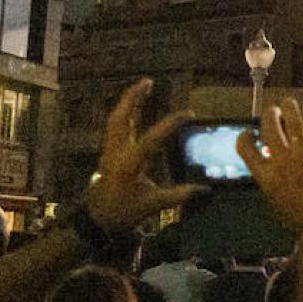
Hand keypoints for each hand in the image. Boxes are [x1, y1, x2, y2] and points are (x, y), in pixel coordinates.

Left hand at [84, 79, 201, 232]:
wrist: (96, 220)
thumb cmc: (123, 212)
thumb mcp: (153, 205)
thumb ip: (179, 195)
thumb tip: (206, 189)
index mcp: (130, 163)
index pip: (152, 138)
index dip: (171, 124)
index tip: (188, 114)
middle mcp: (117, 152)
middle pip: (121, 117)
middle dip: (134, 98)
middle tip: (148, 81)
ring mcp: (109, 150)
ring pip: (115, 118)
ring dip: (128, 101)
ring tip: (143, 87)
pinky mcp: (108, 152)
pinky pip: (115, 125)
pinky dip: (125, 112)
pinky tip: (134, 107)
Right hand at [237, 95, 302, 235]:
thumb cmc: (301, 221)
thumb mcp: (276, 203)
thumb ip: (272, 184)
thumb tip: (270, 173)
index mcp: (265, 175)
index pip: (246, 147)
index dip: (246, 136)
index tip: (250, 132)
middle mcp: (280, 161)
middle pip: (269, 126)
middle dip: (270, 115)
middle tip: (274, 111)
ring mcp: (301, 155)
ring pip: (292, 121)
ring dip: (289, 108)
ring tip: (289, 104)